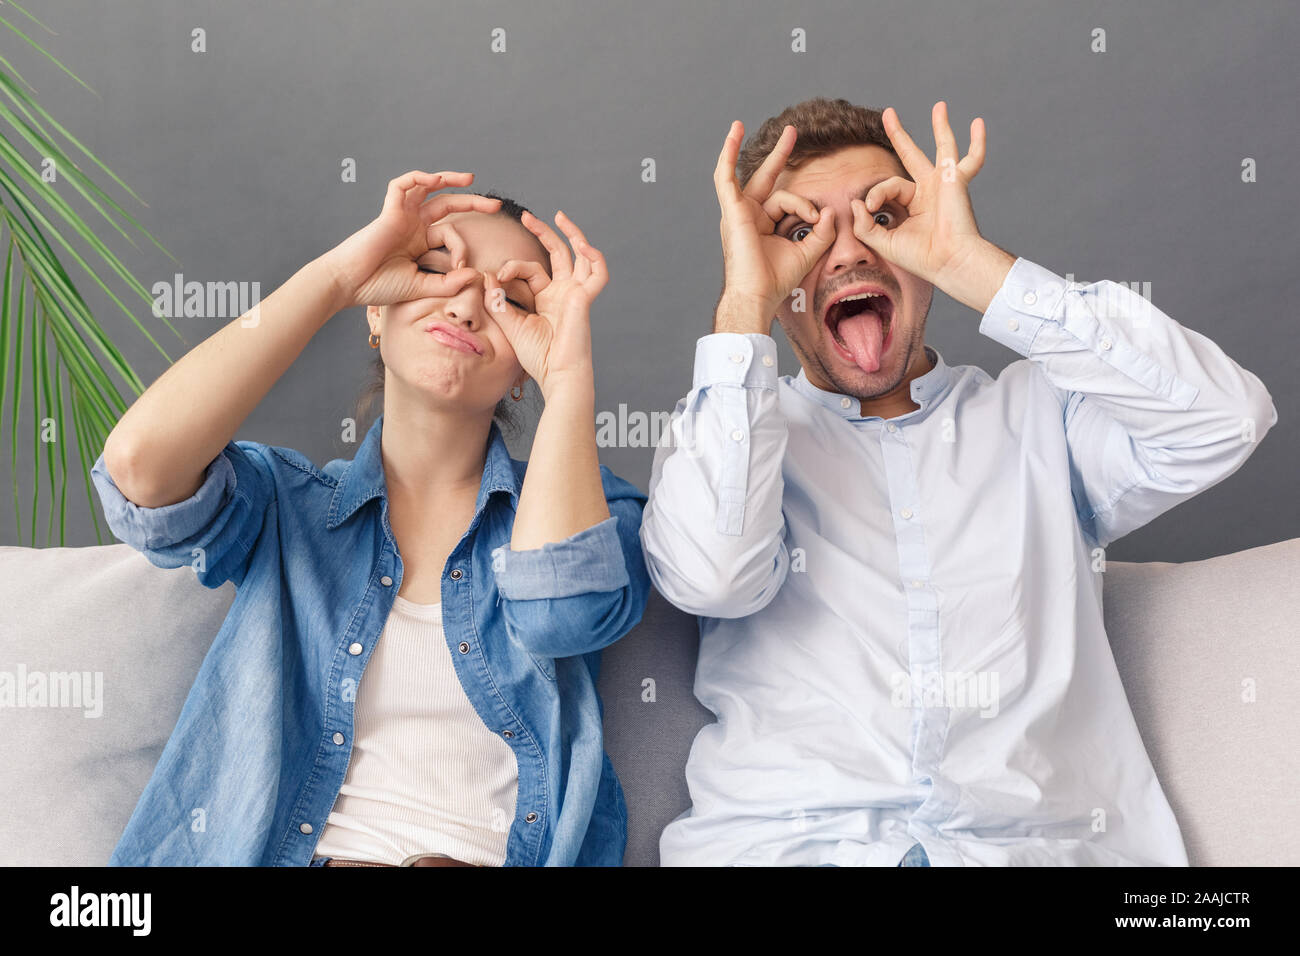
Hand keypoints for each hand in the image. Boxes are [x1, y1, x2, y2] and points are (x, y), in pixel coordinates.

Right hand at [321, 169, 504, 309]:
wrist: (350, 285)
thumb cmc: (380, 287)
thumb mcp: (423, 287)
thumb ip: (449, 283)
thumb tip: (476, 275)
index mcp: (420, 242)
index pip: (450, 234)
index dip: (461, 248)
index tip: (461, 268)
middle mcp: (412, 226)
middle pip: (446, 205)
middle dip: (472, 202)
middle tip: (496, 204)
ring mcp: (401, 216)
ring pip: (426, 188)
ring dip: (448, 179)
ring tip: (470, 178)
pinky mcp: (388, 211)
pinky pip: (401, 185)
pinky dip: (417, 178)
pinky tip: (434, 179)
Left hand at [482, 209, 606, 400]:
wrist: (556, 374)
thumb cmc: (538, 357)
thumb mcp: (510, 325)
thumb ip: (498, 302)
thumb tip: (487, 277)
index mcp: (547, 298)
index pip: (531, 269)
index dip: (511, 267)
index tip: (496, 277)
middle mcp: (564, 293)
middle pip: (558, 253)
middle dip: (543, 232)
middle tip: (526, 216)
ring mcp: (576, 294)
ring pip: (581, 256)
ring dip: (573, 234)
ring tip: (560, 216)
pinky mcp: (585, 299)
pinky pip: (598, 274)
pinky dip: (595, 257)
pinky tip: (582, 245)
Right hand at [713, 120, 836, 329]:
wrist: (758, 295)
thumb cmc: (776, 282)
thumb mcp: (807, 253)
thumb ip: (822, 233)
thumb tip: (831, 211)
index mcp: (762, 225)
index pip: (786, 202)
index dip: (805, 206)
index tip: (817, 219)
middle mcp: (748, 216)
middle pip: (766, 179)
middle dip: (780, 155)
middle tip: (792, 132)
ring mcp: (738, 212)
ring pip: (760, 181)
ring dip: (757, 151)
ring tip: (759, 127)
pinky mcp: (732, 211)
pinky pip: (725, 177)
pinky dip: (727, 155)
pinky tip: (733, 135)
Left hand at [848, 102, 987, 286]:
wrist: (946, 261)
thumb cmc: (920, 257)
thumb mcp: (883, 242)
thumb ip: (864, 225)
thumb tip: (854, 202)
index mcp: (912, 204)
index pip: (887, 186)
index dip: (875, 194)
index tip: (869, 207)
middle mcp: (929, 190)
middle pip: (911, 155)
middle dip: (899, 135)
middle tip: (888, 114)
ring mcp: (944, 183)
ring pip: (941, 147)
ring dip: (940, 126)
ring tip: (939, 106)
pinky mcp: (956, 180)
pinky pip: (972, 159)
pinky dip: (977, 143)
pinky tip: (978, 123)